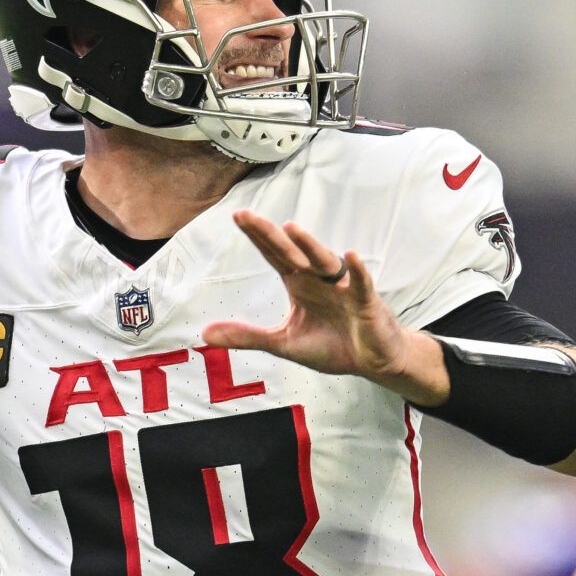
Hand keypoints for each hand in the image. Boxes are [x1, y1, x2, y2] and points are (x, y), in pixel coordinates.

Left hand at [202, 211, 446, 405]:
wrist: (371, 360)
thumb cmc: (331, 344)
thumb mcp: (283, 343)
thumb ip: (246, 336)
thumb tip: (204, 334)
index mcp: (299, 283)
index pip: (275, 254)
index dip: (257, 236)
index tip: (237, 215)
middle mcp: (319, 278)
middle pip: (292, 252)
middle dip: (271, 235)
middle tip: (248, 216)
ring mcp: (343, 287)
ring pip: (325, 261)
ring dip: (309, 245)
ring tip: (291, 229)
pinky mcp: (366, 301)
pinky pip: (361, 283)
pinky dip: (357, 270)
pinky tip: (350, 256)